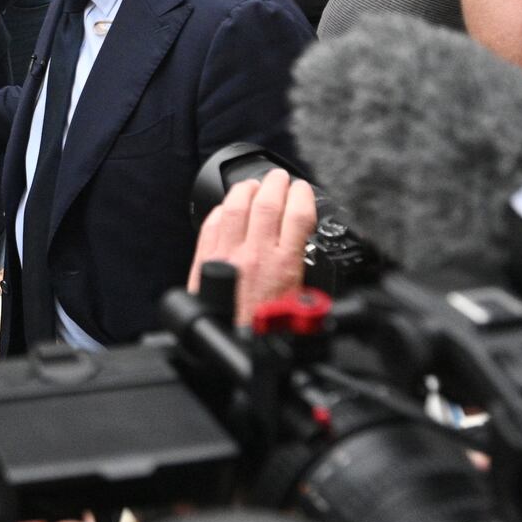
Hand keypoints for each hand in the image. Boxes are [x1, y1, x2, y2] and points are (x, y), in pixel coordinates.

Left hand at [188, 167, 316, 326]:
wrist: (231, 344)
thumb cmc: (267, 330)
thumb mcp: (301, 303)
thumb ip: (307, 275)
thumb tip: (315, 260)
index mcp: (285, 264)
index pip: (297, 215)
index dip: (302, 195)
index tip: (303, 189)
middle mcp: (255, 254)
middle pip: (266, 203)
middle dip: (276, 183)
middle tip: (280, 177)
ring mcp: (228, 253)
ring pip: (236, 207)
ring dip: (247, 189)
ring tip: (254, 184)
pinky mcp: (205, 259)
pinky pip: (212, 224)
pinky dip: (222, 210)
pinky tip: (228, 206)